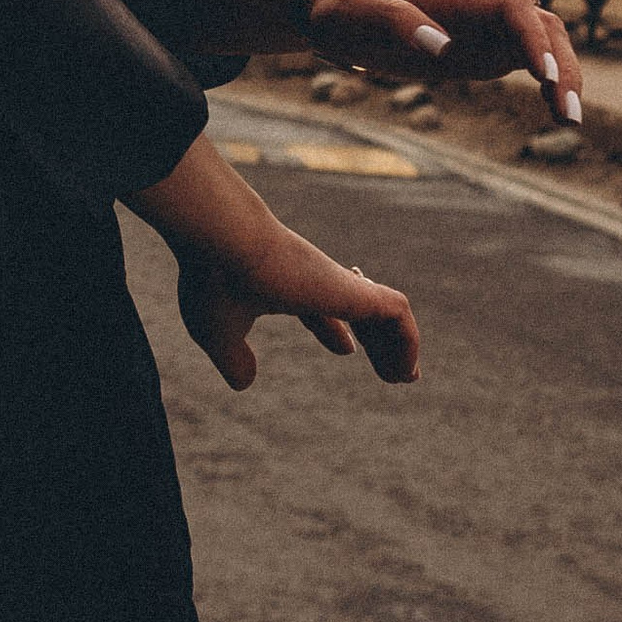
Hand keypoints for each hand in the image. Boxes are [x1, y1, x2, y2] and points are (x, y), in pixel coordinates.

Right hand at [174, 217, 420, 392]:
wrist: (224, 239)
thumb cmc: (214, 280)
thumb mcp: (216, 332)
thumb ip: (231, 357)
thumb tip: (245, 382)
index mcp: (285, 285)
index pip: (319, 306)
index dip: (334, 329)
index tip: (348, 349)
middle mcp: (315, 280)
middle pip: (357, 307)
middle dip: (376, 337)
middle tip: (393, 369)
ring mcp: (336, 283)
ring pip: (384, 313)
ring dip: (397, 346)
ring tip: (406, 378)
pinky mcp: (355, 290)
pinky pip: (399, 316)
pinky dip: (407, 343)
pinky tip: (404, 371)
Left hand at [306, 0, 580, 124]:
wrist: (338, 12)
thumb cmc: (344, 9)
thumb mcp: (356, 12)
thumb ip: (396, 23)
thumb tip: (442, 46)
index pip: (512, 8)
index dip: (534, 39)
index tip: (544, 76)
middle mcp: (480, 9)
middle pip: (542, 25)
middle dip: (563, 64)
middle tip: (566, 114)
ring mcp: (486, 29)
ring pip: (546, 42)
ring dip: (565, 76)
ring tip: (568, 121)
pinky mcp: (485, 51)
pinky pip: (532, 62)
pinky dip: (552, 84)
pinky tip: (559, 114)